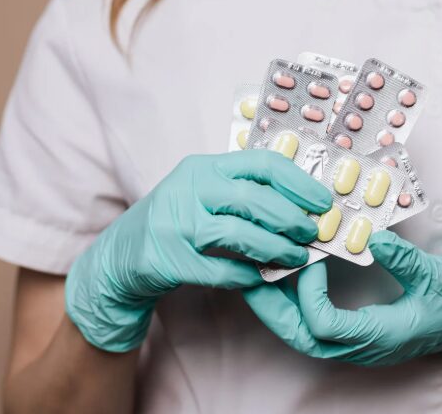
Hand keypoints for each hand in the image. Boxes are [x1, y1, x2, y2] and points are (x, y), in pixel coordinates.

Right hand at [66, 150, 331, 351]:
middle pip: (254, 199)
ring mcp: (176, 223)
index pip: (261, 164)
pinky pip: (220, 269)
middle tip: (313, 234)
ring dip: (276, 249)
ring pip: (239, 234)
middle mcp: (189, 189)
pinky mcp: (167, 258)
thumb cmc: (175, 223)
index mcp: (204, 168)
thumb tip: (301, 202)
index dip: (298, 182)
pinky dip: (246, 275)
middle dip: (292, 218)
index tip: (323, 201)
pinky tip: (261, 278)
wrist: (119, 257)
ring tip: (297, 259)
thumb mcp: (202, 193)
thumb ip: (241, 191)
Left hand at [244, 230, 441, 364]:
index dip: (307, 293)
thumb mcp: (439, 275)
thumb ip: (406, 260)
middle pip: (300, 337)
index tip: (311, 257)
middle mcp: (362, 346)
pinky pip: (316, 325)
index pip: (323, 326)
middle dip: (271, 306)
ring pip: (303, 334)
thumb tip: (372, 237)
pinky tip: (291, 276)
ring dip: (279, 305)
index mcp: (379, 336)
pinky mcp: (359, 333)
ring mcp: (359, 343)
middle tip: (250, 273)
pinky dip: (296, 303)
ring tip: (260, 273)